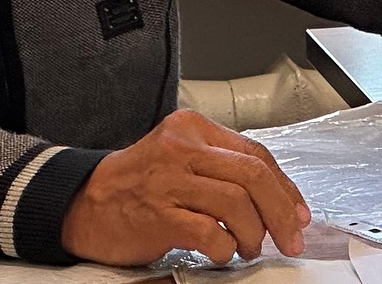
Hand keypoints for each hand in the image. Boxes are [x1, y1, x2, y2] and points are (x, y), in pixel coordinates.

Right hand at [60, 108, 310, 265]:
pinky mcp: (157, 214)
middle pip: (253, 176)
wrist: (83, 203)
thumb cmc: (137, 185)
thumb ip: (221, 169)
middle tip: (290, 238)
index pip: (255, 154)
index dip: (285, 188)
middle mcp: (181, 148)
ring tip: (248, 247)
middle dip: (282, 213)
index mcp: (191, 128)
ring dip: (254, 234)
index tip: (298, 214)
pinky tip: (221, 253)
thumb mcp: (179, 159)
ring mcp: (167, 180)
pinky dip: (225, 249)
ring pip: (237, 204)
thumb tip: (279, 199)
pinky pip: (210, 233)